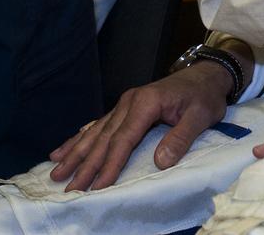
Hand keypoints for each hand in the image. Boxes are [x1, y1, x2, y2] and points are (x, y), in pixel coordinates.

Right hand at [48, 62, 232, 190]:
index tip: (96, 187)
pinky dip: (81, 137)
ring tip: (56, 170)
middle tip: (66, 187)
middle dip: (84, 164)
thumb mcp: (201, 116)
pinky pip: (99, 124)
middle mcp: (130, 101)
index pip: (123, 139)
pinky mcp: (126, 107)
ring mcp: (126, 103)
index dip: (109, 165)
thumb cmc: (204, 96)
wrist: (207, 75)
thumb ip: (181, 137)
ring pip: (96, 131)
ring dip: (76, 152)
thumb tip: (160, 162)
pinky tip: (65, 148)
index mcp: (146, 103)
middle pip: (103, 137)